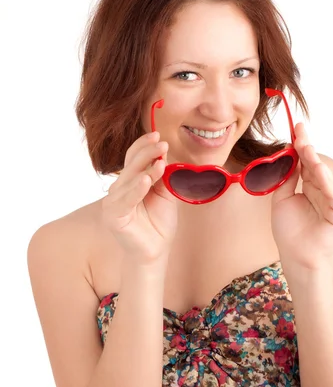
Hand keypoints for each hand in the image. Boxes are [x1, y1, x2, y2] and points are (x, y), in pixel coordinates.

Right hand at [101, 131, 177, 263]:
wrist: (156, 250)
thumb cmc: (159, 223)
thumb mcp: (165, 194)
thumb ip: (162, 175)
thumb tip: (163, 153)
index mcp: (129, 182)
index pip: (133, 157)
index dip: (144, 145)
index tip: (158, 135)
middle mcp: (118, 189)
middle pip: (131, 165)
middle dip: (147, 153)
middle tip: (162, 144)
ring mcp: (112, 202)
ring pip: (129, 180)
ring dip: (145, 169)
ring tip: (160, 162)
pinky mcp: (113, 216)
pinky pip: (126, 200)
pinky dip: (136, 189)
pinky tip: (146, 180)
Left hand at [271, 122, 332, 268]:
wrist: (295, 257)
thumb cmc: (289, 232)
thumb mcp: (281, 199)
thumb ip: (286, 178)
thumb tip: (287, 156)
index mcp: (310, 188)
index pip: (306, 163)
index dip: (301, 147)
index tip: (296, 129)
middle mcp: (323, 192)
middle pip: (315, 166)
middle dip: (307, 149)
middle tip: (300, 133)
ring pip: (325, 178)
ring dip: (315, 162)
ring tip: (307, 148)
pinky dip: (327, 183)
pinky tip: (318, 169)